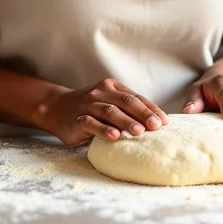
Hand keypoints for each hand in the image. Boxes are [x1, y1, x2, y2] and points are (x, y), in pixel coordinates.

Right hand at [37, 78, 168, 146]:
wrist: (57, 108)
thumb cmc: (90, 108)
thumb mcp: (109, 102)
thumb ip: (126, 108)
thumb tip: (155, 123)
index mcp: (112, 87)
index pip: (136, 97)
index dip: (151, 109)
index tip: (165, 121)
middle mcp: (101, 93)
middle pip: (126, 102)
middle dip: (143, 114)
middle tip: (157, 126)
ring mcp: (88, 105)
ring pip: (110, 112)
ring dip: (126, 122)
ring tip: (139, 132)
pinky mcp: (77, 119)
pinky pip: (91, 123)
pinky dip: (103, 130)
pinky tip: (114, 137)